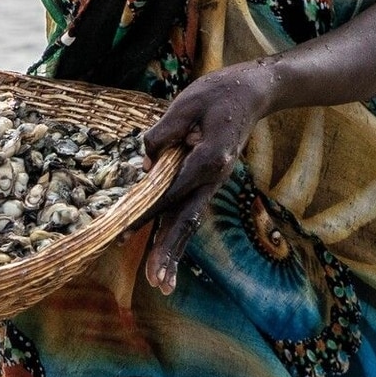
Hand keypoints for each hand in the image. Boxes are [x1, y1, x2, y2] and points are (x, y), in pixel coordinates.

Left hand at [139, 61, 277, 295]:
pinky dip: (178, 237)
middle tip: (155, 280)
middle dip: (168, 250)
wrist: (253, 93)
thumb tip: (143, 165)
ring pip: (190, 222)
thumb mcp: (186, 104)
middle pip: (186, 219)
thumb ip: (162, 135)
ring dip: (174, 253)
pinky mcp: (208, 184)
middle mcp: (213, 178)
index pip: (170, 191)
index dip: (145, 211)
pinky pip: (191, 213)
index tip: (123, 229)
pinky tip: (167, 257)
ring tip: (161, 283)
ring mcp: (213, 184)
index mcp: (209, 158)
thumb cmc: (218, 93)